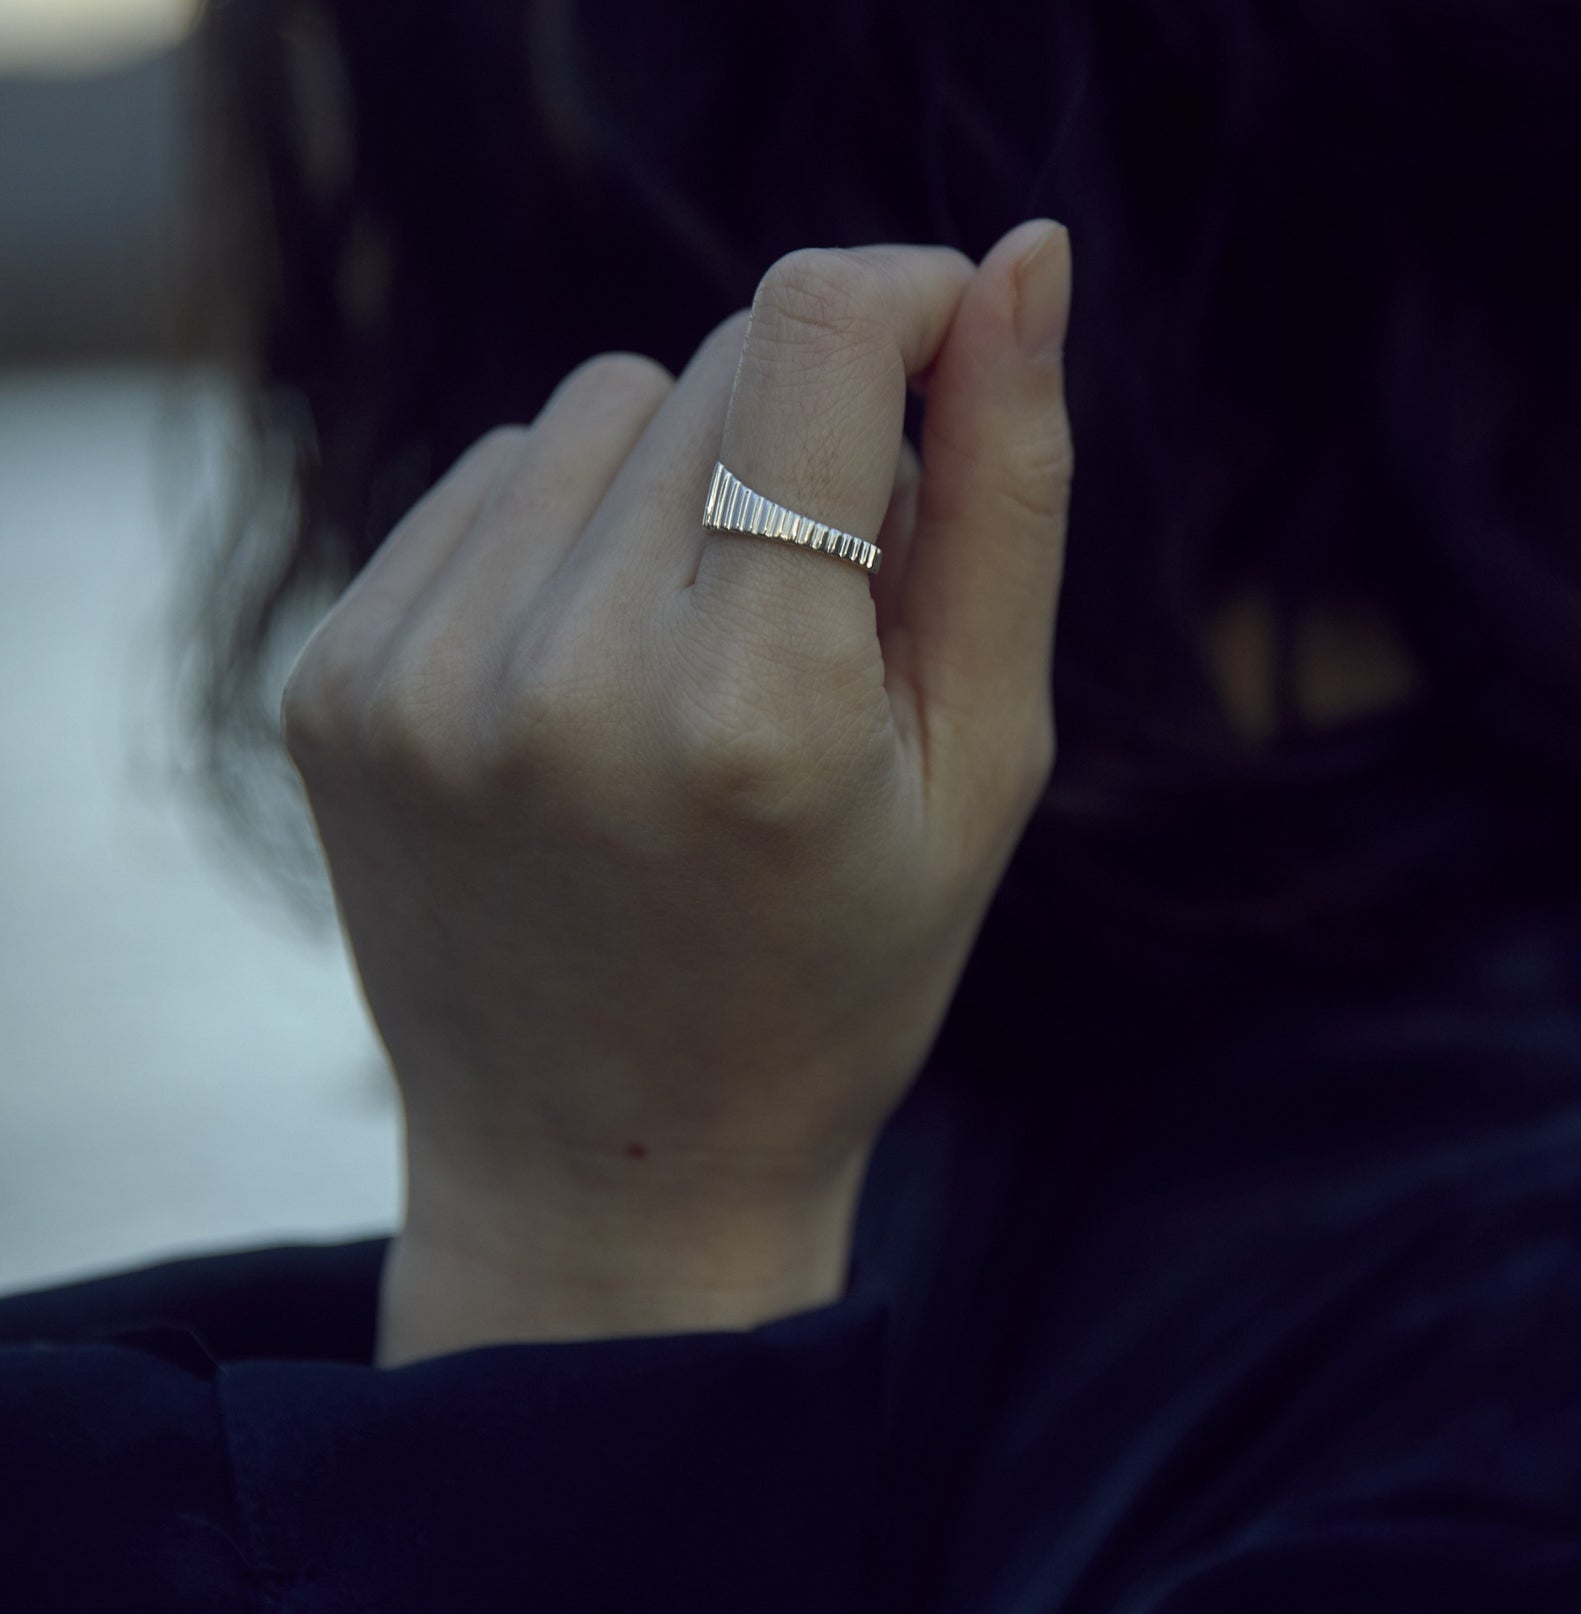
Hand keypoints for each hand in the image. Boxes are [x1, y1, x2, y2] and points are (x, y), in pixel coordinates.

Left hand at [280, 218, 1073, 1348]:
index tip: (949, 336)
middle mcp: (562, 686)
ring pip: (593, 406)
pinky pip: (488, 483)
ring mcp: (418, 683)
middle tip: (827, 622)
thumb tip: (1021, 258)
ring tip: (708, 662)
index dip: (905, 296)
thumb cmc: (839, 972)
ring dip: (679, 484)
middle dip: (805, 442)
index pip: (814, 342)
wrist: (610, 1164)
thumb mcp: (983, 763)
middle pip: (714, 368)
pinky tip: (598, 684)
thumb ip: (1009, 500)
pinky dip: (568, 539)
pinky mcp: (334, 682)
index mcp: (757, 720)